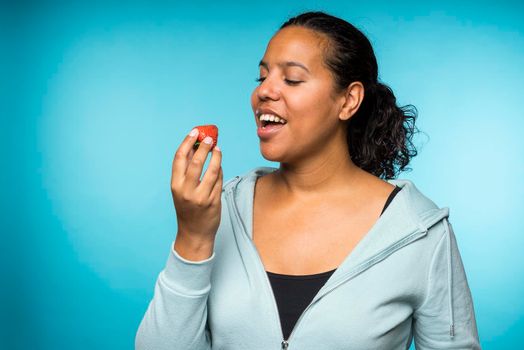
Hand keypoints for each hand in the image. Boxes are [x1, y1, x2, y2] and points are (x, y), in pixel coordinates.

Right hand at [171, 129, 222, 259]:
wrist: (194, 233)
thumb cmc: (187, 208)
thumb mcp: (181, 190)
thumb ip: (186, 171)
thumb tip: (197, 147)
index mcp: (175, 185)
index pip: (179, 158)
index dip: (187, 142)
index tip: (194, 132)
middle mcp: (186, 191)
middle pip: (196, 162)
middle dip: (204, 146)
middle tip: (210, 138)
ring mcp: (201, 197)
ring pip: (212, 170)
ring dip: (216, 156)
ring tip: (218, 149)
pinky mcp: (213, 202)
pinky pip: (219, 181)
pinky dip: (220, 170)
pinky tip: (220, 165)